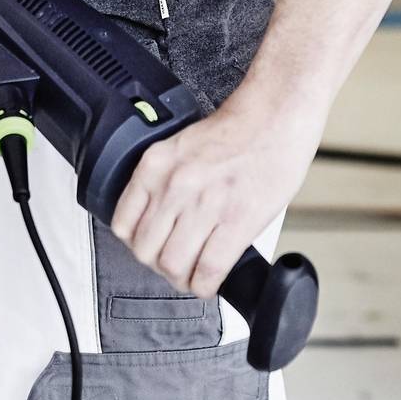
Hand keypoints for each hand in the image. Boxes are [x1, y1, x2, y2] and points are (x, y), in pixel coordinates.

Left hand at [109, 90, 321, 297]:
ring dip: (183, 280)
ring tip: (194, 276)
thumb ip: (168, 184)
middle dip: (160, 266)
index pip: (123, 224)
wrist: (276, 114)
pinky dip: (206, 285)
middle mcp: (174, 185)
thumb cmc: (240, 129)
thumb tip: (165, 224)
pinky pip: (208, 270)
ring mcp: (204, 204)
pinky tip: (211, 281)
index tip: (152, 248)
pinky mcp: (236, 220)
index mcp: (156, 165)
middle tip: (176, 266)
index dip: (138, 245)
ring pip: (174, 266)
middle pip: (146, 252)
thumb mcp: (184, 148)